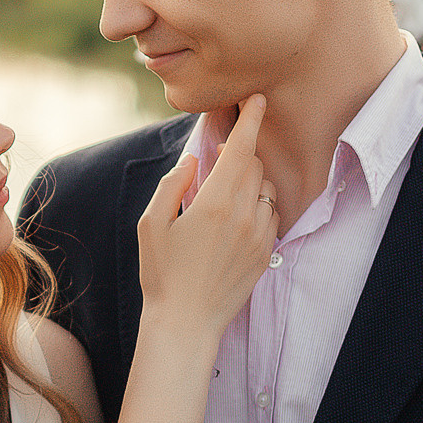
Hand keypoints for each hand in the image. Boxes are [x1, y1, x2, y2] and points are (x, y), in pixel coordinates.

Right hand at [137, 94, 276, 335]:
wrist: (186, 323)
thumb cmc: (161, 274)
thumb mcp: (150, 224)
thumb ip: (171, 185)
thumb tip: (192, 160)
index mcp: (214, 203)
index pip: (241, 150)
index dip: (251, 120)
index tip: (258, 100)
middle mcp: (244, 216)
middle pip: (254, 165)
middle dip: (241, 152)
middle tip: (221, 155)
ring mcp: (259, 236)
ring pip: (266, 189)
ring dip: (251, 180)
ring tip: (226, 193)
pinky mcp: (266, 253)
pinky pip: (272, 215)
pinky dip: (259, 206)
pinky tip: (237, 218)